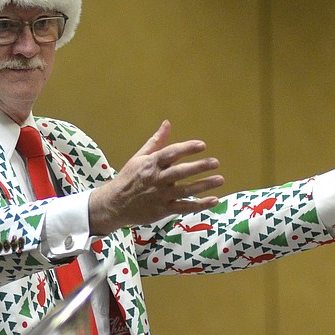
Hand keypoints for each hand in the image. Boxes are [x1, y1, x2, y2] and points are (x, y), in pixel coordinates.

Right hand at [89, 121, 223, 234]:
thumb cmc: (129, 178)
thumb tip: (167, 123)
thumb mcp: (139, 157)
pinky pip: (184, 207)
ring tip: (220, 179)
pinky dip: (199, 205)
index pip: (171, 153)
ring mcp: (160, 196)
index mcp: (151, 164)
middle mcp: (156, 179)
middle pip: (180, 172)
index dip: (187, 148)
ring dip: (203, 185)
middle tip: (216, 162)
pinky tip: (214, 200)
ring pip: (185, 190)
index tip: (202, 145)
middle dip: (199, 167)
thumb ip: (156, 142)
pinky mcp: (163, 210)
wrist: (114, 203)